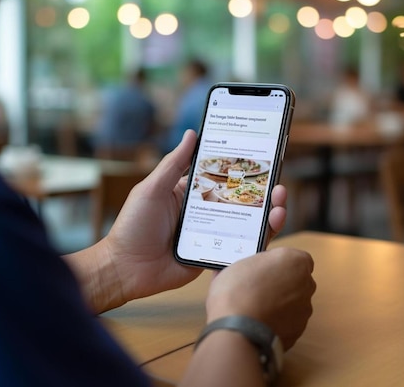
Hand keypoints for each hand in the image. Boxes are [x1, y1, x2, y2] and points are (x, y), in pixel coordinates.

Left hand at [96, 130, 288, 307]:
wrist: (125, 269)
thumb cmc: (133, 225)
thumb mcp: (152, 188)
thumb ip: (174, 163)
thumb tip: (192, 133)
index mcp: (191, 192)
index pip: (224, 177)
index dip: (245, 170)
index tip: (265, 160)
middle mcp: (205, 212)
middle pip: (242, 201)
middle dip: (265, 194)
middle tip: (279, 187)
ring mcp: (211, 235)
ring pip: (246, 225)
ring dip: (267, 217)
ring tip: (279, 209)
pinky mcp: (213, 256)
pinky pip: (238, 249)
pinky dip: (256, 243)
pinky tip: (268, 233)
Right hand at [205, 247, 315, 349]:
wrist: (238, 330)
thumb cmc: (237, 291)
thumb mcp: (239, 263)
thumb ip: (256, 263)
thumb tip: (252, 268)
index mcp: (295, 261)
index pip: (294, 258)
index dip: (277, 264)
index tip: (261, 269)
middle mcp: (306, 284)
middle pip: (296, 281)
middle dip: (280, 284)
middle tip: (256, 288)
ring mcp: (304, 310)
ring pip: (293, 303)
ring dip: (278, 305)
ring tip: (254, 309)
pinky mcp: (298, 331)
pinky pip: (287, 323)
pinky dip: (276, 322)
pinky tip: (258, 324)